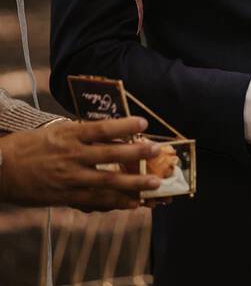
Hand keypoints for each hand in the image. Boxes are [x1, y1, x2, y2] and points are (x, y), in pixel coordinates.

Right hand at [0, 117, 162, 210]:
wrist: (0, 169)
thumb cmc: (30, 146)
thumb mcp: (56, 132)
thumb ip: (84, 134)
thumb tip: (115, 135)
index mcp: (68, 134)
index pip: (101, 128)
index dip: (124, 126)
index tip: (144, 123)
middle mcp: (71, 155)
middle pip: (110, 154)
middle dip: (137, 154)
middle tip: (158, 150)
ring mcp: (69, 177)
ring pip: (107, 181)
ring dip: (134, 183)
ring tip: (156, 183)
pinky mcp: (65, 196)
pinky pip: (95, 200)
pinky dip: (116, 202)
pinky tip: (134, 203)